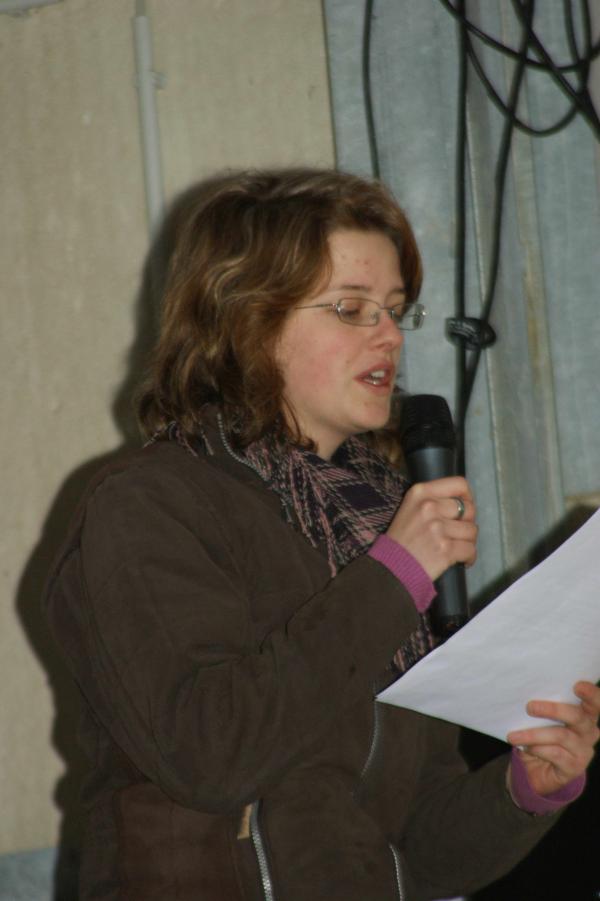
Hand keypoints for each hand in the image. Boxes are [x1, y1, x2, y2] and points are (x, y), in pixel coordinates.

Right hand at [386, 476, 477, 581]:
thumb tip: (464, 502)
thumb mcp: (410, 508)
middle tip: (458, 533)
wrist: (390, 567)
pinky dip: (469, 557)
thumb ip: (433, 500)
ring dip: (468, 541)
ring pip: (472, 530)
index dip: (467, 497)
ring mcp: (437, 528)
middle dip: (468, 523)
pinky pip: (471, 549)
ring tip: (456, 548)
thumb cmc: (401, 540)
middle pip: (470, 509)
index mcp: (420, 493)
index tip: (464, 509)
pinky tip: (461, 560)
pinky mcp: (445, 549)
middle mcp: (429, 507)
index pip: (459, 484)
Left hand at [507, 681, 599, 795]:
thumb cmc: (540, 738)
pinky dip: (537, 749)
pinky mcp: (575, 767)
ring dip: (533, 734)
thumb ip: (542, 708)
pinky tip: (526, 748)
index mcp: (585, 715)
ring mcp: (584, 750)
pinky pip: (555, 754)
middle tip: (529, 707)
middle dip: (552, 709)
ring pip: (561, 735)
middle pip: (576, 716)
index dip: (591, 694)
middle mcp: (589, 731)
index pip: (595, 702)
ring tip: (514, 736)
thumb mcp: (541, 720)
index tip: (578, 686)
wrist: (538, 771)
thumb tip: (524, 695)